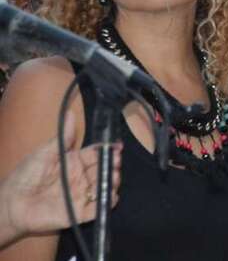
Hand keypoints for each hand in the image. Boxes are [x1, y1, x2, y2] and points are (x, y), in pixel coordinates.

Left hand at [1, 111, 121, 241]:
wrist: (12, 203)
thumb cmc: (26, 175)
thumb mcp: (45, 153)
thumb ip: (63, 137)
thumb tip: (71, 113)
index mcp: (75, 162)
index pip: (96, 154)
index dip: (108, 150)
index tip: (117, 146)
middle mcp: (81, 178)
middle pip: (103, 170)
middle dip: (113, 165)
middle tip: (116, 162)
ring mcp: (81, 195)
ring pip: (104, 187)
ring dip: (112, 181)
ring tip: (113, 176)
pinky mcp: (79, 213)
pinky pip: (97, 209)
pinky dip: (107, 203)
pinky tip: (111, 195)